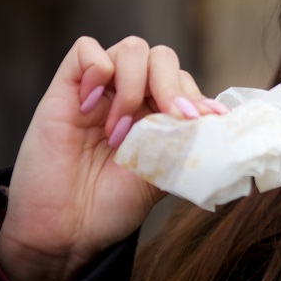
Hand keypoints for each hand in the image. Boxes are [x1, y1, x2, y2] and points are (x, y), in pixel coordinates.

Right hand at [0, 36, 219, 280]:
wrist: (66, 232)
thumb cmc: (113, 205)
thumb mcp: (162, 172)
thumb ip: (184, 141)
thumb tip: (215, 120)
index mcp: (156, 113)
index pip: (184, 82)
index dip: (197, 98)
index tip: (205, 121)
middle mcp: (130, 95)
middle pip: (163, 58)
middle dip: (172, 86)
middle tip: (170, 118)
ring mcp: (99, 89)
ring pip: (133, 48)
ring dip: (134, 86)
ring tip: (119, 131)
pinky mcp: (65, 88)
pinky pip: (85, 49)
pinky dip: (98, 69)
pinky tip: (91, 106)